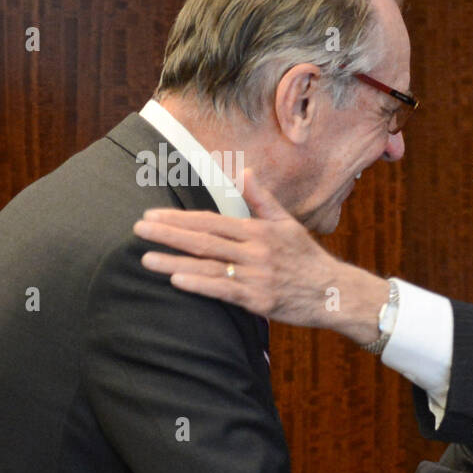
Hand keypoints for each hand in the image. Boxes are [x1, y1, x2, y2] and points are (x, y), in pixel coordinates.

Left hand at [133, 168, 389, 344]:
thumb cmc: (307, 259)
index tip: (151, 215)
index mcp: (259, 230)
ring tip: (146, 258)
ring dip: (175, 262)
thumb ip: (263, 200)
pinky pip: (224, 290)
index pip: (211, 222)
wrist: (334, 292)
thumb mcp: (288, 224)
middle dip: (169, 234)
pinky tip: (176, 280)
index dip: (179, 218)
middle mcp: (255, 251)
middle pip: (204, 240)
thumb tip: (246, 172)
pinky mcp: (259, 300)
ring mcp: (256, 276)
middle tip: (138, 229)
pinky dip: (199, 284)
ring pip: (209, 266)